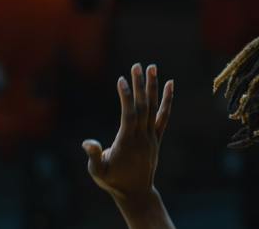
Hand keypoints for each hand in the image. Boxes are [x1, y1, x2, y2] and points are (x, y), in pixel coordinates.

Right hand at [82, 63, 173, 199]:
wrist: (136, 192)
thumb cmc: (113, 181)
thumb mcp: (98, 172)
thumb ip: (95, 156)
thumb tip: (88, 142)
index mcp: (127, 142)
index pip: (129, 115)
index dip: (126, 97)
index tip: (122, 80)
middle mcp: (142, 136)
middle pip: (142, 107)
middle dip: (140, 86)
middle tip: (138, 65)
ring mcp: (151, 136)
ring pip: (154, 108)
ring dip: (153, 87)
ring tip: (152, 67)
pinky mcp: (157, 137)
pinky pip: (164, 116)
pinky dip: (167, 100)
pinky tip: (170, 84)